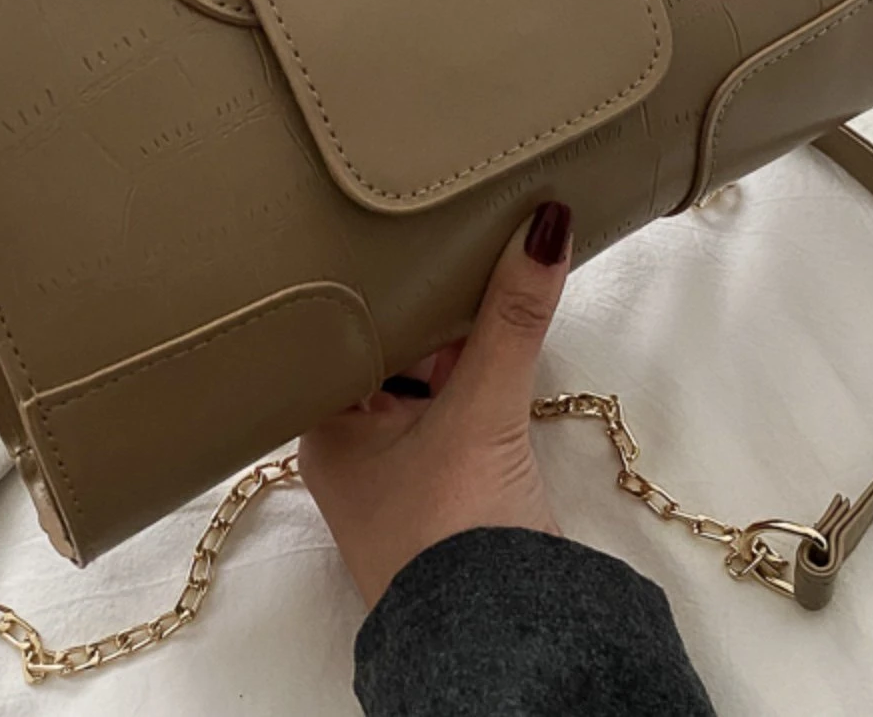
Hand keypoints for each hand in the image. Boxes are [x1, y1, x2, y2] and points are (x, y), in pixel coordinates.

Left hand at [299, 201, 572, 608]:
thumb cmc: (454, 534)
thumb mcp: (482, 411)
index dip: (382, 283)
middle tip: (466, 239)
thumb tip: (545, 227)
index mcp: (327, 426)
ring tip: (490, 271)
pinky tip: (503, 342)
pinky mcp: (449, 488)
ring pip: (427, 379)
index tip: (413, 231)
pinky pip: (458, 409)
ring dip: (461, 343)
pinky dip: (479, 378)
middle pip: (391, 350)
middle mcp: (354, 446)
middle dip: (432, 308)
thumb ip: (511, 320)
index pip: (345, 330)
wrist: (502, 646)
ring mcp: (402, 470)